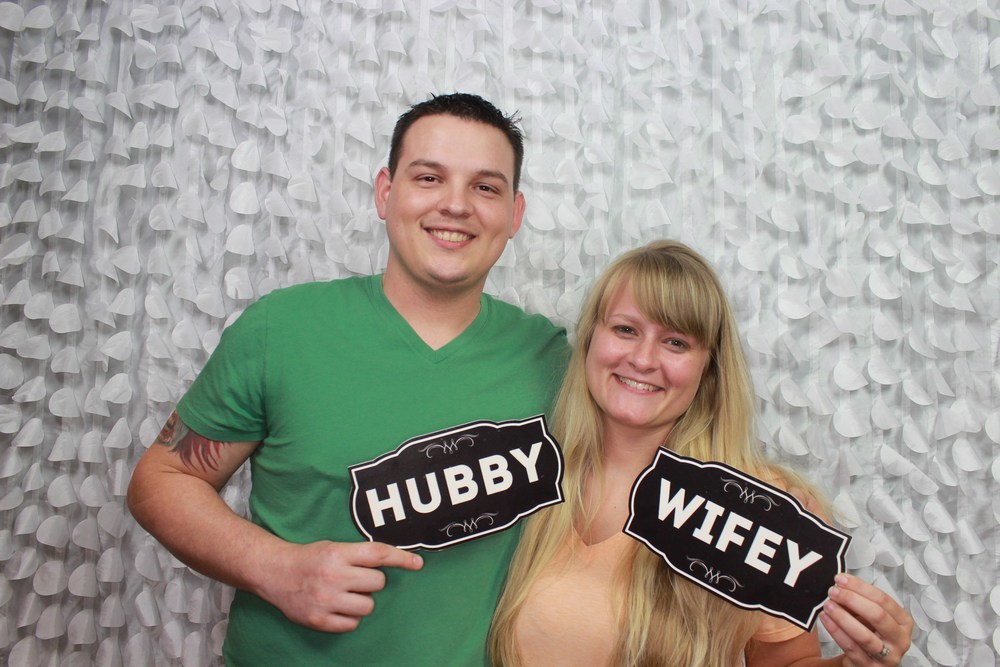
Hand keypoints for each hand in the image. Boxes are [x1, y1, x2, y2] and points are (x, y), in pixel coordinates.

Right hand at [256, 540, 423, 632]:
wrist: (275, 573)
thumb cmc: (311, 558)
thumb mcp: (334, 547)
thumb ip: (360, 554)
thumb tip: (395, 562)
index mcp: (338, 553)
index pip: (378, 554)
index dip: (401, 558)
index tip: (418, 564)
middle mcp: (333, 576)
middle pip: (378, 583)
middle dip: (372, 582)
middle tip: (356, 579)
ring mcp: (326, 600)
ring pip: (368, 606)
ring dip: (362, 601)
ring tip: (346, 594)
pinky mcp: (319, 620)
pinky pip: (353, 624)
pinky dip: (350, 617)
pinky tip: (338, 607)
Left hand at [820, 573, 912, 665]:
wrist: (869, 661)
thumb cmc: (871, 633)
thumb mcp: (871, 616)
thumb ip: (861, 601)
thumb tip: (842, 585)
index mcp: (903, 622)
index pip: (883, 599)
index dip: (860, 587)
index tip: (842, 579)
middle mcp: (899, 640)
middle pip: (877, 615)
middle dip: (852, 600)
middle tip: (834, 591)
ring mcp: (888, 656)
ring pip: (865, 635)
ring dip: (843, 617)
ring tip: (828, 605)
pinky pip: (852, 648)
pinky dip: (836, 632)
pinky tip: (826, 620)